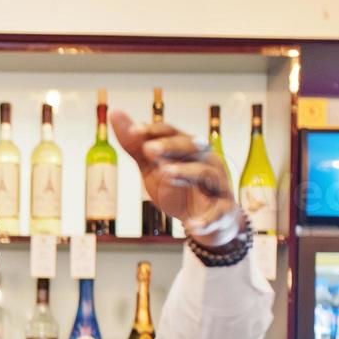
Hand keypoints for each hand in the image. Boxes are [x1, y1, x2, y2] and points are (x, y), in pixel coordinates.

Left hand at [110, 109, 241, 246]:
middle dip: (170, 147)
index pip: (173, 133)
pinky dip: (206, 220)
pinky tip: (191, 226)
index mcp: (188, 150)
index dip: (154, 131)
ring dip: (186, 173)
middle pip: (191, 148)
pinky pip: (218, 213)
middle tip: (148, 149)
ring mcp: (217, 185)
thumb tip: (115, 113)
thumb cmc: (178, 189)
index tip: (133, 131)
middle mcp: (205, 162)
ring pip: (205, 174)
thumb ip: (135, 145)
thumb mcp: (153, 167)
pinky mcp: (224, 211)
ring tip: (166, 173)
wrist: (204, 221)